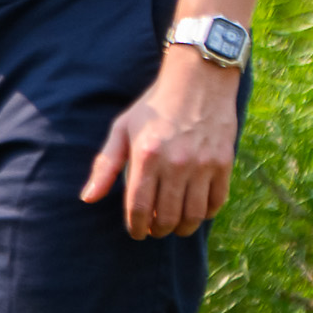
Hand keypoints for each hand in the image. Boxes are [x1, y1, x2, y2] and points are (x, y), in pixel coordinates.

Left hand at [84, 52, 241, 239]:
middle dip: (158, 230)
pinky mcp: (223, 162)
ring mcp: (202, 164)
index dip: (136, 227)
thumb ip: (105, 166)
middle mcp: (175, 163)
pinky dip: (205, 213)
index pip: (139, 207)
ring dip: (181, 227)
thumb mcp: (122, 129)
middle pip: (167, 216)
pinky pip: (216, 202)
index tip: (136, 231)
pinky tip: (195, 210)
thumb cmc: (154, 106)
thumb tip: (89, 198)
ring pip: (193, 215)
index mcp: (146, 156)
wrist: (198, 80)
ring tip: (174, 224)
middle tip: (154, 229)